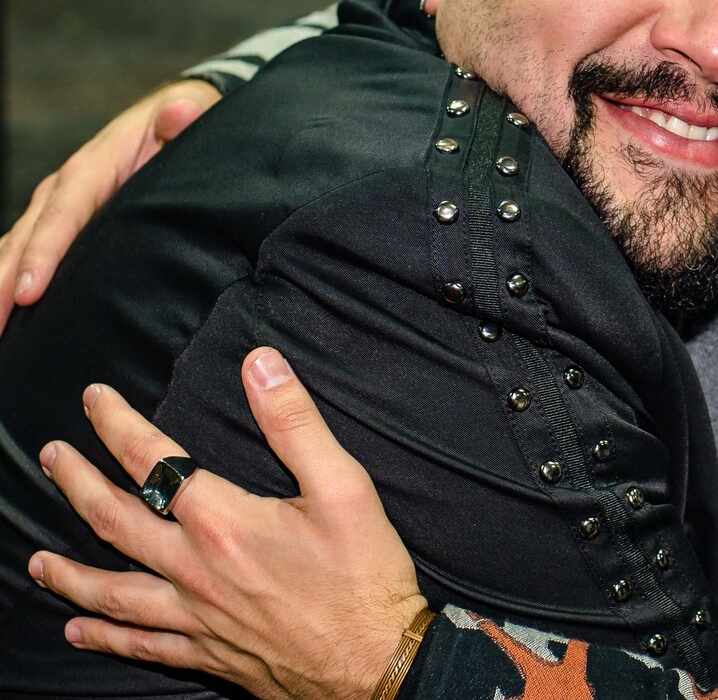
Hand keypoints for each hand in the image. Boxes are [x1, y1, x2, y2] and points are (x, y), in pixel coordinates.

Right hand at [0, 79, 219, 332]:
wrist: (172, 115)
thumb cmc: (182, 122)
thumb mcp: (188, 114)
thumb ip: (183, 118)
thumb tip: (179, 112)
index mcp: (94, 165)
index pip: (64, 212)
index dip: (44, 251)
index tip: (28, 291)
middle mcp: (64, 187)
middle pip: (27, 237)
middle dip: (5, 282)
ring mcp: (55, 205)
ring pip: (15, 248)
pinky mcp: (57, 221)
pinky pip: (23, 251)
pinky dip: (7, 280)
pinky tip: (2, 318)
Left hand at [28, 349, 424, 699]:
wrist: (372, 662)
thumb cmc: (362, 574)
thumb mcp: (343, 485)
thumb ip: (295, 422)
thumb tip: (260, 365)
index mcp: (224, 522)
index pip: (154, 461)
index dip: (118, 425)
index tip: (97, 399)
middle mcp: (195, 569)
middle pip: (116, 520)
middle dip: (77, 484)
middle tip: (51, 457)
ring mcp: (194, 616)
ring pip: (112, 591)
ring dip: (68, 571)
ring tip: (35, 559)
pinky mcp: (205, 653)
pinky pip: (139, 645)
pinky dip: (104, 636)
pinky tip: (80, 629)